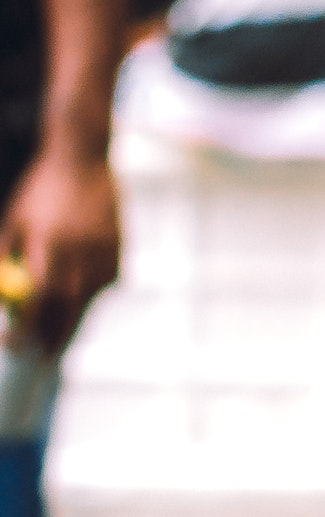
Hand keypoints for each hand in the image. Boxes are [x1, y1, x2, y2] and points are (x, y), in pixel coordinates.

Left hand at [2, 150, 119, 351]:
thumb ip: (7, 263)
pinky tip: (81, 268)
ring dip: (72, 310)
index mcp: (49, 246)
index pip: (37, 300)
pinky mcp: (122, 251)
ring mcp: (106, 253)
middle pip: (69, 310)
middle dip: (54, 338)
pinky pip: (104, 283)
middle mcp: (81, 253)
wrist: (83, 159)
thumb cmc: (40, 192)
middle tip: (42, 357)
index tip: (12, 343)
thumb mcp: (14, 224)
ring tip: (60, 304)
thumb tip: (4, 302)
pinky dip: (90, 287)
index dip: (24, 328)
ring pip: (88, 299)